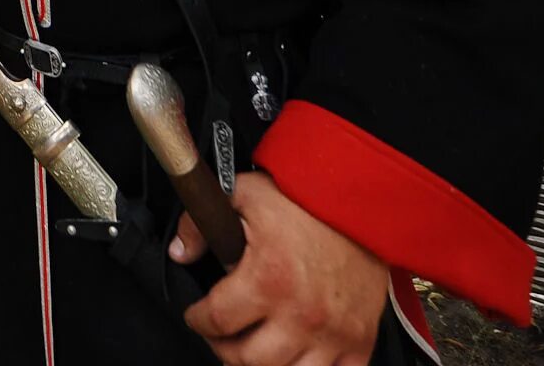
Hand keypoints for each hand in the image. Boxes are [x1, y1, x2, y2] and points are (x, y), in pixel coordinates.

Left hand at [171, 172, 387, 365]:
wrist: (363, 206)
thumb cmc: (306, 202)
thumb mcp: (244, 195)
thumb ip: (201, 223)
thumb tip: (180, 252)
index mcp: (268, 279)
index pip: (216, 321)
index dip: (197, 320)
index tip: (196, 316)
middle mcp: (300, 314)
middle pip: (246, 360)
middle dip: (224, 348)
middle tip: (222, 335)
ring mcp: (332, 333)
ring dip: (263, 364)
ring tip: (254, 348)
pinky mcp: (360, 341)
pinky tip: (294, 357)